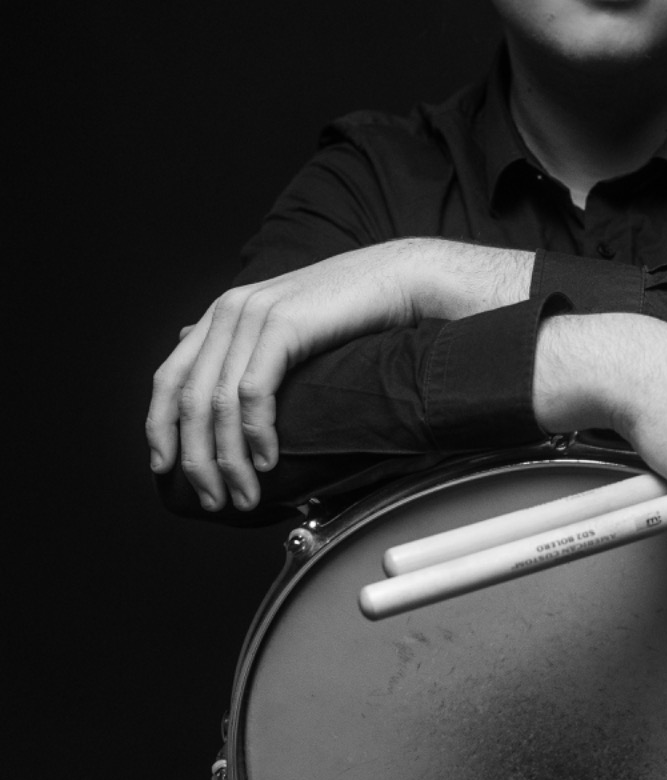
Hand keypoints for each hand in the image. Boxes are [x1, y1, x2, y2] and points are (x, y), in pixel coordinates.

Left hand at [147, 240, 534, 510]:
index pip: (168, 377)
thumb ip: (244, 345)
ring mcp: (252, 316)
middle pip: (188, 398)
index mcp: (222, 314)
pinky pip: (253, 392)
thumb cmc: (349, 313)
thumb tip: (201, 354)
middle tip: (212, 498)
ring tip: (243, 494)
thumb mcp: (284, 327)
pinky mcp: (282, 325)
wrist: (395, 281)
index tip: (164, 468)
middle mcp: (228, 312)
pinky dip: (256, 433)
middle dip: (195, 458)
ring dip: (227, 459)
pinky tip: (267, 461)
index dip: (159, 427)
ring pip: (218, 403)